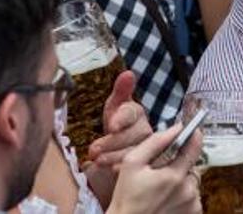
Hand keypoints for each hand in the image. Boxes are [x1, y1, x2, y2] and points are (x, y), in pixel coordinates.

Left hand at [85, 70, 153, 200]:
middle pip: (133, 135)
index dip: (121, 119)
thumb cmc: (116, 125)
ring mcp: (148, 148)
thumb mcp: (114, 107)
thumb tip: (128, 73)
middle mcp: (146, 129)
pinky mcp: (145, 164)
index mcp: (136, 113)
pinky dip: (122, 167)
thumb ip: (120, 91)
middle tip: (94, 149)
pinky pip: (138, 166)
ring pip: (134, 152)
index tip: (111, 125)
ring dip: (114, 156)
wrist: (117, 149)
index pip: (131, 113)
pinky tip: (112, 169)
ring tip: (98, 160)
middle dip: (112, 142)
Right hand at [106, 121, 202, 213]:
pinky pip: (193, 197)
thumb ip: (155, 142)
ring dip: (182, 181)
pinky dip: (183, 195)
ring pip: (192, 182)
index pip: (195, 147)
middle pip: (192, 166)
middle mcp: (187, 191)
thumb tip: (175, 128)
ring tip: (162, 188)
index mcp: (174, 176)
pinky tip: (167, 199)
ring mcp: (191, 204)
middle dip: (180, 164)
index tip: (192, 130)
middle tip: (162, 171)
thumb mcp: (132, 163)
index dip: (194, 136)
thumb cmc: (126, 197)